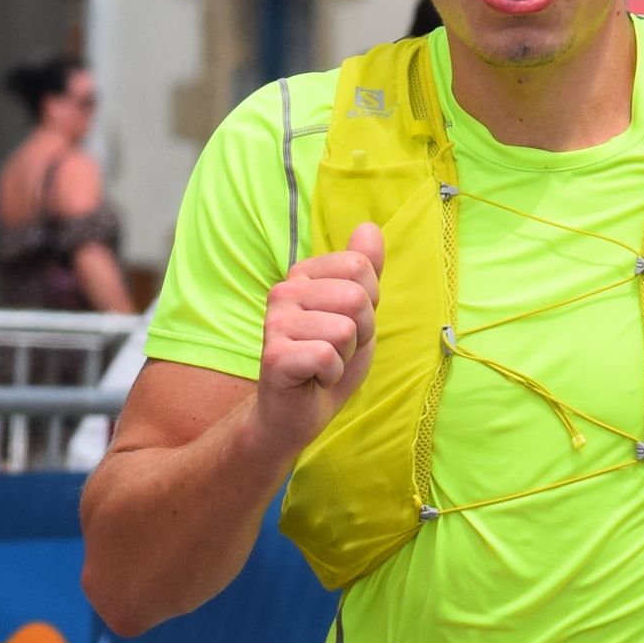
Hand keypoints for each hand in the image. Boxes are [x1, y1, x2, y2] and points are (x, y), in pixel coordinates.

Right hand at [254, 224, 383, 456]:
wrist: (295, 415)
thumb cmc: (326, 364)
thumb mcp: (356, 313)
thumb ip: (364, 272)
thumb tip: (369, 227)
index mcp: (304, 275)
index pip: (360, 269)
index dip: (368, 307)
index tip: (345, 328)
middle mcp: (284, 291)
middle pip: (356, 297)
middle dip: (359, 334)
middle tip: (335, 351)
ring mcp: (275, 321)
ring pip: (345, 329)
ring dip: (344, 357)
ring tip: (323, 365)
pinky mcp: (274, 355)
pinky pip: (328, 356)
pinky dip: (331, 376)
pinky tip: (313, 379)